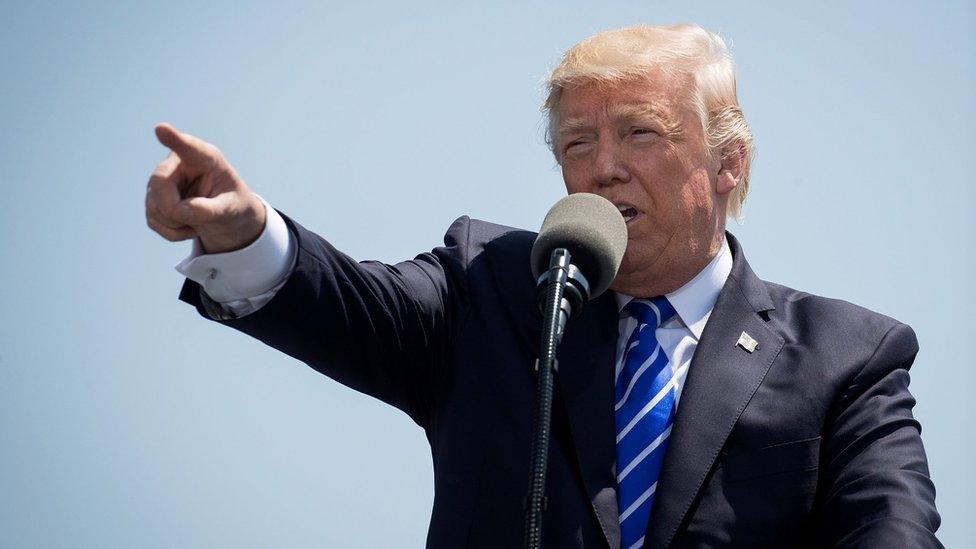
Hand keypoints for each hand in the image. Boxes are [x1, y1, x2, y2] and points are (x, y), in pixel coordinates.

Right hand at [145, 123, 265, 253]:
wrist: (227, 215)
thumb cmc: (233, 204)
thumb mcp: (231, 209)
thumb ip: (210, 210)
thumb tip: (180, 212)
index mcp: (206, 158)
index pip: (188, 147)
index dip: (173, 139)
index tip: (161, 129)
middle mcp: (178, 163)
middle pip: (160, 184)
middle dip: (175, 210)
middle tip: (197, 224)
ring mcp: (162, 180)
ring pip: (154, 206)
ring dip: (177, 224)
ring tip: (199, 220)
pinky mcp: (153, 198)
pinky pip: (153, 221)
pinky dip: (172, 232)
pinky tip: (188, 225)